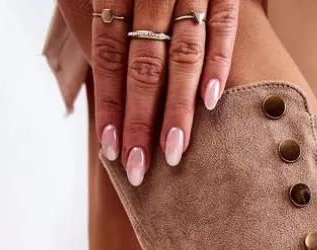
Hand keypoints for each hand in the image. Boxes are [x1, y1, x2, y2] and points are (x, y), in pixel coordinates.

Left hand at [91, 0, 238, 183]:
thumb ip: (97, 14)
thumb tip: (93, 65)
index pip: (109, 53)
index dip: (110, 102)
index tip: (111, 148)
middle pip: (145, 62)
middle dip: (141, 119)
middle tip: (138, 168)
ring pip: (184, 51)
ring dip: (178, 107)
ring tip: (173, 152)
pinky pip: (223, 24)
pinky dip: (219, 62)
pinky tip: (211, 102)